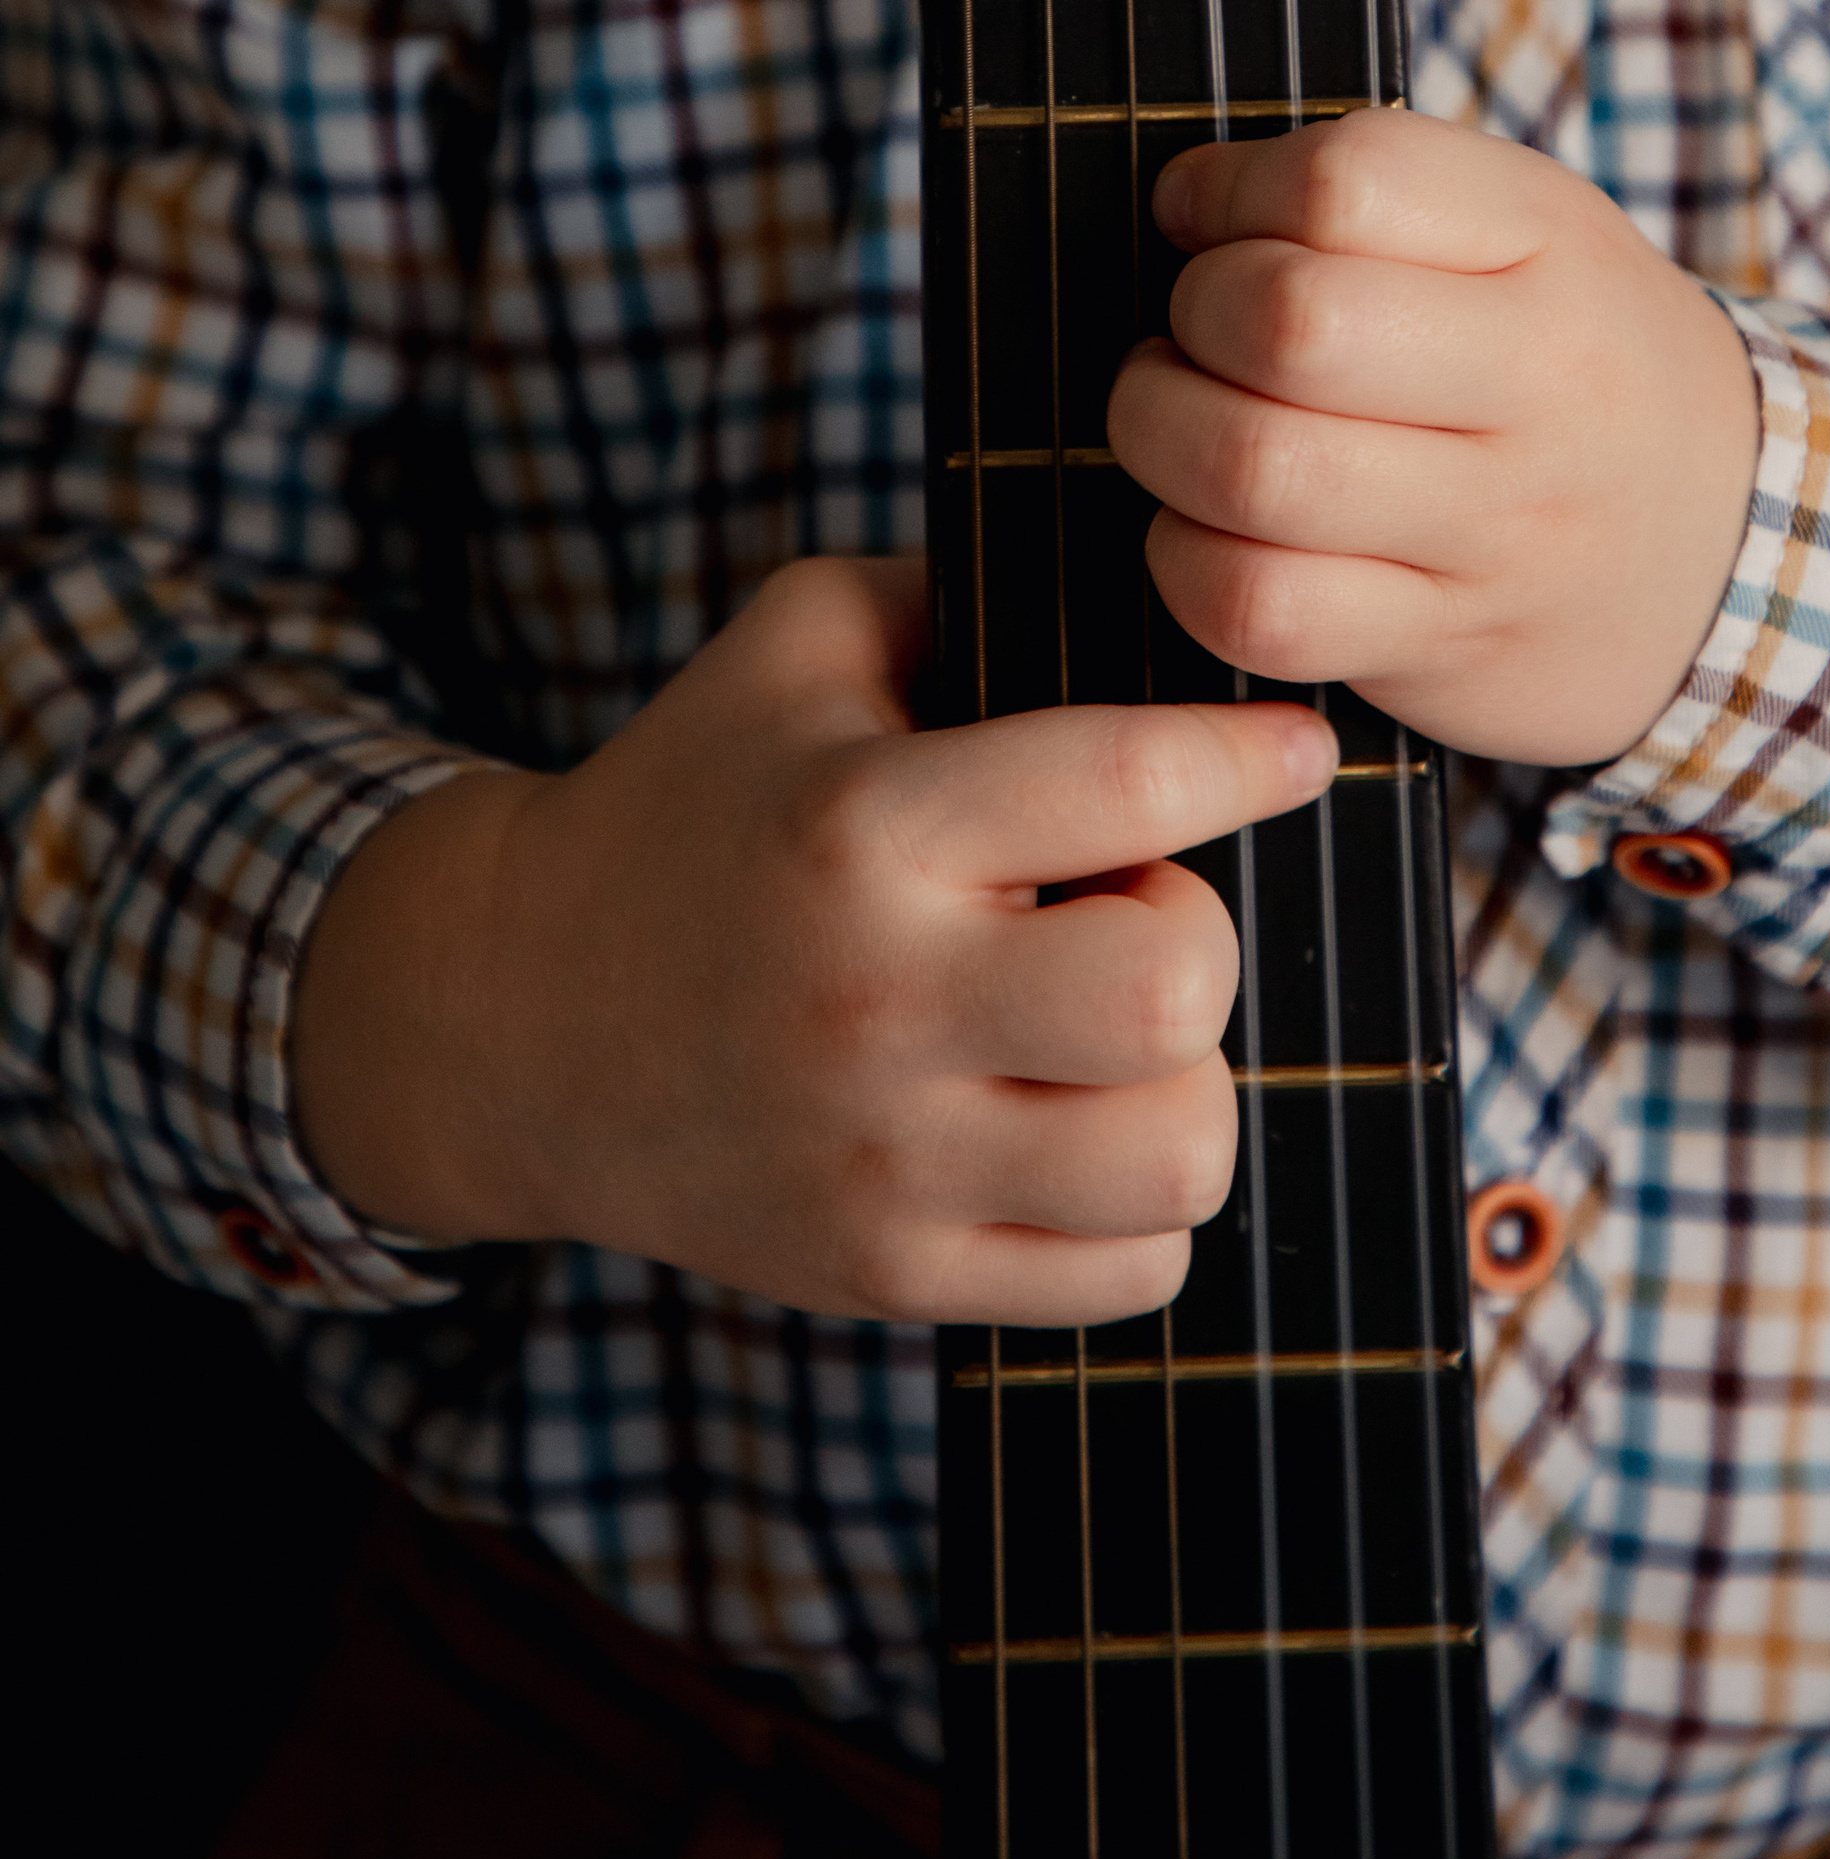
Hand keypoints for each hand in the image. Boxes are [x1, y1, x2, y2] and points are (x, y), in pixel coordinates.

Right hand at [293, 557, 1335, 1323]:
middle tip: (1128, 913)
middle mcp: (879, 999)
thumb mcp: (797, 643)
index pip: (1133, 786)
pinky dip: (1138, 1207)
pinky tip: (1071, 1130)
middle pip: (1172, 988)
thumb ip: (961, 590)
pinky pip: (1132, 1276)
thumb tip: (1151, 581)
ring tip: (1105, 1037)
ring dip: (1181, 1084)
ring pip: (1177, 1157)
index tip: (1292, 750)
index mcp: (866, 825)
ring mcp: (885, 1159)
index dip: (1251, 756)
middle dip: (1193, 934)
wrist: (509, 1017)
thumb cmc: (695, 799)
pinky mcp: (890, 1277)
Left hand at [1107, 110, 1758, 765]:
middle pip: (1291, 324)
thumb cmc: (1574, 363)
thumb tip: (1186, 201)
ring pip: (1257, 471)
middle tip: (1197, 330)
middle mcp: (1540, 385)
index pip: (1347, 181)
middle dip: (1191, 315)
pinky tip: (1207, 527)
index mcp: (1551, 244)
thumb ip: (1380, 190)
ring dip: (1161, 433)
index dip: (1231, 192)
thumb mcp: (1532, 230)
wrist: (1733, 550)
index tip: (1209, 222)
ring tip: (1177, 417)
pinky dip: (1186, 561)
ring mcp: (1497, 530)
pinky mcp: (1444, 645)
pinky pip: (1261, 608)